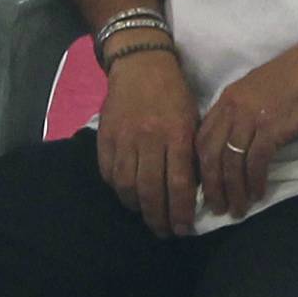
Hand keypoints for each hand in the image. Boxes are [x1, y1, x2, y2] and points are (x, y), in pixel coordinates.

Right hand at [94, 48, 200, 236]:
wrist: (140, 65)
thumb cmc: (174, 93)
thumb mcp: (192, 120)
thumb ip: (191, 153)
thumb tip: (192, 191)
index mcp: (176, 135)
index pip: (179, 184)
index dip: (180, 212)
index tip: (183, 228)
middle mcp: (149, 139)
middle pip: (151, 191)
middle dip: (158, 217)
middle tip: (164, 232)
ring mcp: (124, 139)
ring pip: (127, 186)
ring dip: (137, 207)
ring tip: (145, 215)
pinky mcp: (105, 137)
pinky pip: (109, 172)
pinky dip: (118, 189)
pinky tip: (127, 195)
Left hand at [194, 31, 297, 221]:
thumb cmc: (295, 77)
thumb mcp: (257, 93)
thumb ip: (242, 115)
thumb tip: (236, 144)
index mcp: (226, 100)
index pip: (200, 138)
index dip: (199, 166)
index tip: (203, 187)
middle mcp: (232, 109)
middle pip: (210, 155)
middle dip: (210, 186)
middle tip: (215, 208)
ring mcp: (250, 118)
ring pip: (230, 162)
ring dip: (233, 190)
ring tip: (237, 209)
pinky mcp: (271, 127)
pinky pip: (256, 161)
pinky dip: (254, 181)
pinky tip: (258, 193)